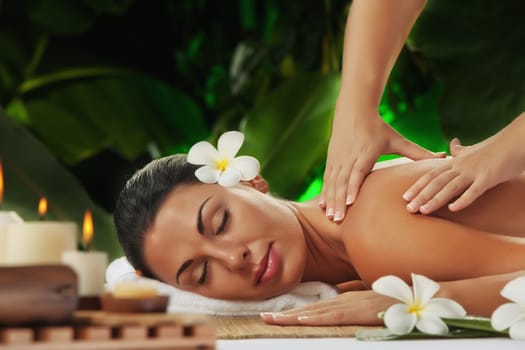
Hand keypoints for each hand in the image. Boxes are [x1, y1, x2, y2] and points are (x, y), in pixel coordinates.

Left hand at [260, 289, 393, 325]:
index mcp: (345, 299)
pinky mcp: (359, 311)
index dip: (293, 312)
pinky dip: (317, 318)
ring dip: (292, 316)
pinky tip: (302, 319)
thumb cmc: (395, 302)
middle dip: (285, 315)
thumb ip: (354, 308)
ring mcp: (350, 304)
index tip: (275, 316)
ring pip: (316, 312)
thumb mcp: (370, 306)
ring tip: (273, 319)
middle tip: (263, 317)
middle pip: (310, 309)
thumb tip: (339, 312)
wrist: (417, 295)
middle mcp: (343, 300)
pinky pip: (334, 316)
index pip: (314, 308)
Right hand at [320, 107, 443, 221]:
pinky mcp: (331, 160)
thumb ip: (418, 152)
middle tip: (338, 219)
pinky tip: (322, 206)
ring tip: (330, 217)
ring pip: (332, 182)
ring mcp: (338, 158)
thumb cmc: (378, 127)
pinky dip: (324, 193)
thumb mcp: (398, 139)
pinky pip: (327, 179)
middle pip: (342, 181)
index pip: (357, 172)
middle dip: (339, 201)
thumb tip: (443, 157)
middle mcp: (349, 157)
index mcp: (365, 153)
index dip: (353, 187)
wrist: (354, 110)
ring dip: (330, 200)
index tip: (351, 203)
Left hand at [403, 135, 524, 213]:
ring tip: (422, 211)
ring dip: (435, 200)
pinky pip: (474, 190)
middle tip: (408, 209)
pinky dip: (463, 200)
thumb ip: (460, 150)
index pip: (432, 175)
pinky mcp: (489, 177)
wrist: (517, 140)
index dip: (418, 186)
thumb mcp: (474, 148)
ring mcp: (474, 172)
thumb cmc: (497, 147)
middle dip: (421, 196)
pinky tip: (453, 209)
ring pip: (450, 187)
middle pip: (436, 182)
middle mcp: (462, 166)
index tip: (405, 197)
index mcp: (457, 161)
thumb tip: (452, 143)